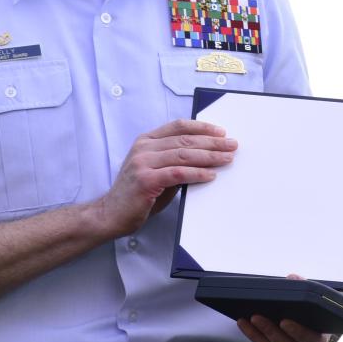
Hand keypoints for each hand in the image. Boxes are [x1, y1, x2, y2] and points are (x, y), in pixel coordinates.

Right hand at [92, 119, 235, 236]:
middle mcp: (143, 148)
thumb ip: (176, 160)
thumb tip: (208, 155)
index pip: (178, 126)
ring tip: (227, 159)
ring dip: (210, 156)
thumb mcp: (158, 170)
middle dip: (212, 142)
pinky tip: (210, 175)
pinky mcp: (145, 180)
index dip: (202, 127)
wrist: (110, 215)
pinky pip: (178, 173)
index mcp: (146, 141)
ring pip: (184, 154)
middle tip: (232, 145)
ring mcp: (142, 163)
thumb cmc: (139, 194)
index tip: (221, 131)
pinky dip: (197, 173)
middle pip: (185, 140)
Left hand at [238, 273, 337, 341]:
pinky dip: (252, 334)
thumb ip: (307, 288)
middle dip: (271, 331)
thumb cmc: (318, 310)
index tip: (285, 321)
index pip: (312, 340)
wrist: (318, 323)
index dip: (298, 332)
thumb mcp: (318, 299)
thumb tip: (292, 278)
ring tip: (247, 318)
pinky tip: (243, 322)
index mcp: (321, 338)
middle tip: (257, 317)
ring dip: (258, 333)